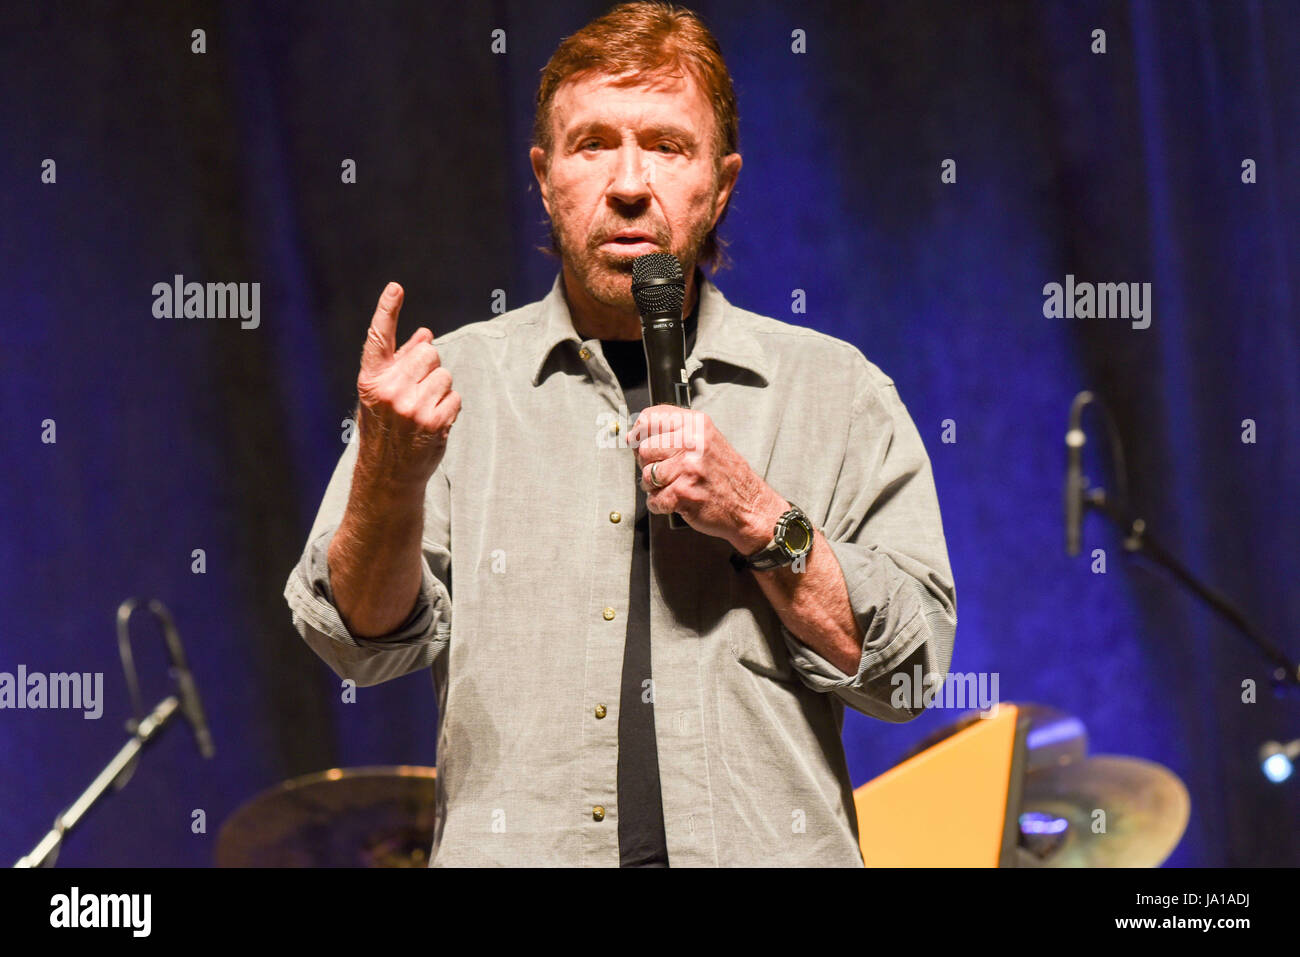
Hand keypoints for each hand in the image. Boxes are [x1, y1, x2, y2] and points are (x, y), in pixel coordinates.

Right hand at [354, 282, 460, 489]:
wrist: (389, 472)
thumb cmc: (387, 426)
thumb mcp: (384, 392)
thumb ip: (402, 361)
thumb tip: (426, 333)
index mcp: (371, 379)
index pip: (378, 338)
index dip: (386, 310)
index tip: (396, 288)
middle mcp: (389, 390)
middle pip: (429, 353)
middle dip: (429, 367)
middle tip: (417, 391)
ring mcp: (411, 407)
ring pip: (445, 375)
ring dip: (440, 389)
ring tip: (423, 409)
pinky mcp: (433, 422)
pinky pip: (455, 397)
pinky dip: (449, 408)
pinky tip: (434, 422)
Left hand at [629, 406, 786, 550]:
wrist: (750, 506)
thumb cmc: (725, 475)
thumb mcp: (706, 440)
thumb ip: (672, 433)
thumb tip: (631, 436)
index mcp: (697, 424)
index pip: (650, 418)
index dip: (640, 433)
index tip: (641, 442)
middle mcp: (693, 442)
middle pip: (644, 449)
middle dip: (650, 465)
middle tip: (668, 472)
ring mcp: (688, 468)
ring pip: (646, 476)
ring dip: (655, 487)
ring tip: (675, 487)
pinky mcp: (683, 493)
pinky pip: (654, 499)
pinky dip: (661, 505)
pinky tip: (677, 501)